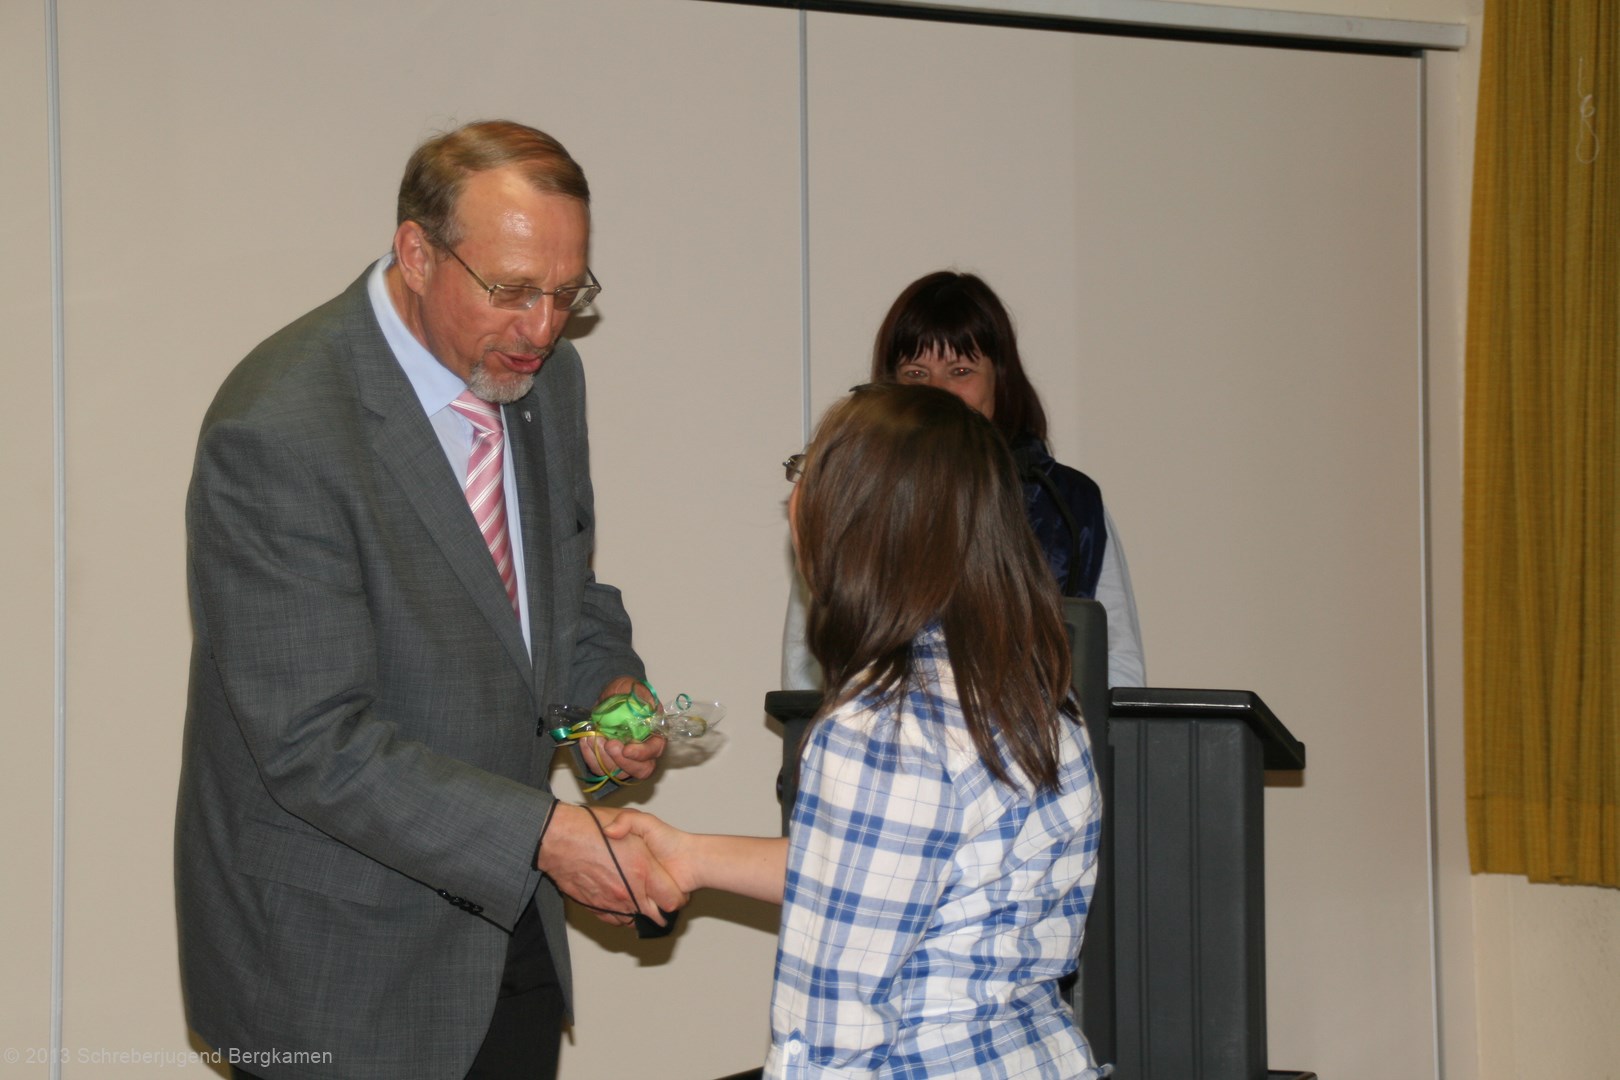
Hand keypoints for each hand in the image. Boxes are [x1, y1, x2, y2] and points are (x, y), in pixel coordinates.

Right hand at [537, 803, 687, 925]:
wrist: (558, 838)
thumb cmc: (590, 827)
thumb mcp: (628, 818)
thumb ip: (648, 837)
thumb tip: (651, 853)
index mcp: (642, 870)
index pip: (672, 901)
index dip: (677, 899)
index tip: (677, 894)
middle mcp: (628, 891)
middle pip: (655, 917)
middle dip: (662, 911)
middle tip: (662, 901)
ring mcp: (611, 902)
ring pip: (634, 920)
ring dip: (640, 913)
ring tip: (642, 900)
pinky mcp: (594, 907)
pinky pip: (615, 920)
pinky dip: (622, 915)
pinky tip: (623, 903)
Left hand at [584, 676, 667, 781]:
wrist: (610, 698)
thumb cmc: (625, 693)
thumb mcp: (634, 688)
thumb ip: (640, 697)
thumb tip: (642, 705)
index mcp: (655, 734)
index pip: (654, 751)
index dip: (641, 754)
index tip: (626, 749)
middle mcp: (644, 752)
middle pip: (640, 770)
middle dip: (622, 761)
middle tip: (608, 744)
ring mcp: (626, 760)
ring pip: (618, 773)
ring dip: (603, 758)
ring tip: (593, 737)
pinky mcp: (609, 762)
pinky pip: (600, 769)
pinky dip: (591, 757)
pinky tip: (587, 740)